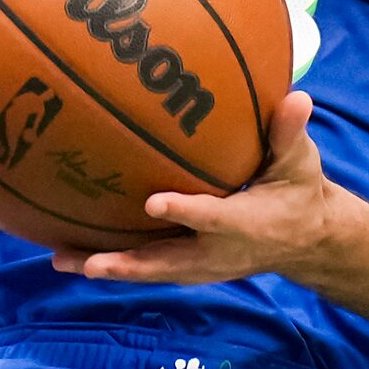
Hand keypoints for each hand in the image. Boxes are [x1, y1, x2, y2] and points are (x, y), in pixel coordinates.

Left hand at [54, 93, 341, 285]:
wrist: (305, 241)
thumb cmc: (299, 192)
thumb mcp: (300, 163)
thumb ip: (290, 133)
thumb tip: (297, 97)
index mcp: (247, 224)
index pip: (213, 219)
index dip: (185, 213)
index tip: (153, 203)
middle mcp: (219, 251)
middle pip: (169, 261)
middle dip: (131, 263)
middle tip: (92, 263)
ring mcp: (202, 265)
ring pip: (152, 270)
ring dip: (110, 267)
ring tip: (63, 261)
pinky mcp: (188, 267)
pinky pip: (148, 268)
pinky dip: (113, 264)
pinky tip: (71, 255)